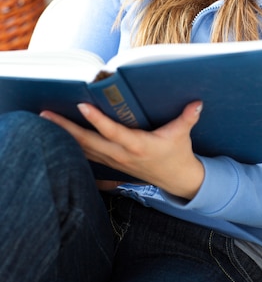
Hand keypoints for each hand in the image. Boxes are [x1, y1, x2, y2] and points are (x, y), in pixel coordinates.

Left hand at [40, 101, 204, 199]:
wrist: (176, 179)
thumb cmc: (178, 153)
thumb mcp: (183, 134)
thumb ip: (188, 117)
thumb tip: (197, 102)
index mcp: (138, 145)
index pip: (113, 132)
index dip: (97, 120)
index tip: (81, 106)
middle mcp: (121, 154)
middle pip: (88, 141)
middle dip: (65, 128)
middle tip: (45, 114)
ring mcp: (114, 161)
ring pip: (83, 148)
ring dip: (63, 135)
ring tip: (44, 120)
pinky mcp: (111, 163)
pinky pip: (87, 153)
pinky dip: (71, 144)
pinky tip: (57, 135)